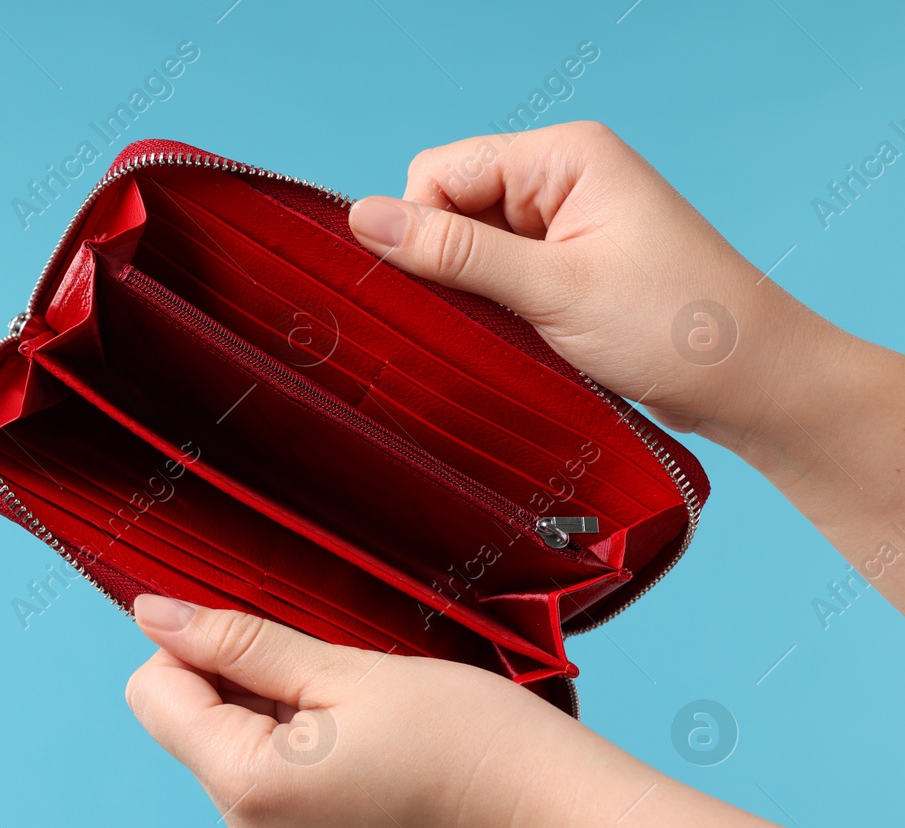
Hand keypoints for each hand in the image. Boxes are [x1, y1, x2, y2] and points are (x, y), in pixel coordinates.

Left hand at [123, 593, 594, 827]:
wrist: (559, 824)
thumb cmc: (471, 743)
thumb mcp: (346, 671)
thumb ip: (240, 643)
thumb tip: (153, 614)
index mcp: (248, 790)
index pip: (155, 695)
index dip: (192, 645)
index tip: (259, 625)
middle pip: (191, 724)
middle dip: (240, 680)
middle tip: (331, 669)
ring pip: (232, 747)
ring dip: (275, 708)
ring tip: (360, 705)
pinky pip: (271, 780)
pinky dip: (299, 741)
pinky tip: (366, 733)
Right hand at [345, 120, 830, 451]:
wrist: (753, 382)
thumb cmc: (676, 326)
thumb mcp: (552, 288)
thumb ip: (453, 253)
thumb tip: (362, 219)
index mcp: (563, 156)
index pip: (440, 172)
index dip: (420, 229)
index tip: (433, 290)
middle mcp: (560, 180)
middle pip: (448, 208)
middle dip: (445, 264)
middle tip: (484, 317)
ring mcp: (563, 226)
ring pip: (466, 250)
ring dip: (470, 295)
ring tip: (511, 333)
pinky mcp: (564, 270)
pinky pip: (494, 280)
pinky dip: (490, 313)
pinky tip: (515, 341)